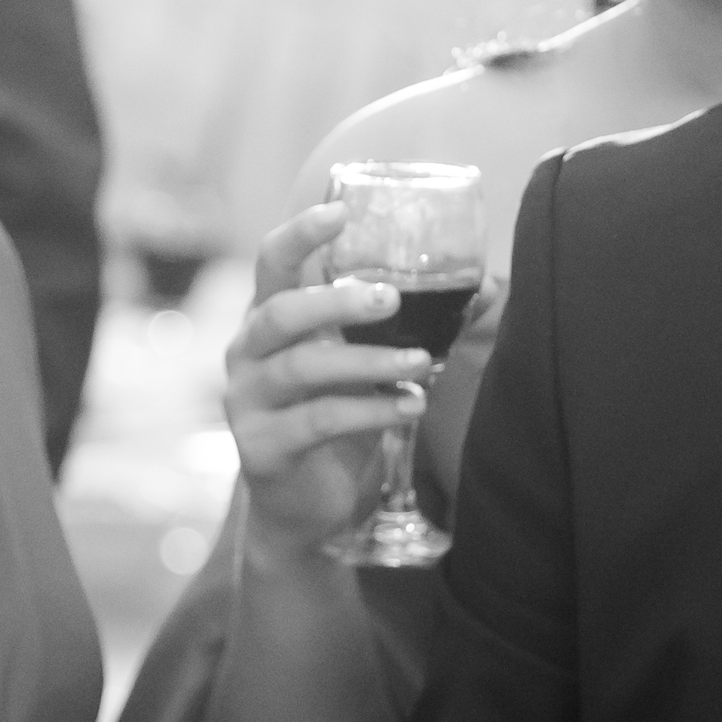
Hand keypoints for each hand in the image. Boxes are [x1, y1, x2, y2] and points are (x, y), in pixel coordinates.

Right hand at [226, 202, 438, 554]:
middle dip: (338, 301)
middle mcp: (247, 354)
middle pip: (281, 311)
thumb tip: (474, 289)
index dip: (300, 234)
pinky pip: (317, 420)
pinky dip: (370, 411)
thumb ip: (383, 329)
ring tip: (421, 363)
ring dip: (369, 362)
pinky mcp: (261, 448)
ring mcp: (247, 401)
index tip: (340, 211)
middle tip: (391, 299)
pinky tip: (408, 408)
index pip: (272, 263)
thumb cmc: (336, 422)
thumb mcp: (356, 366)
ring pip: (303, 368)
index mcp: (267, 321)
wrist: (306, 510)